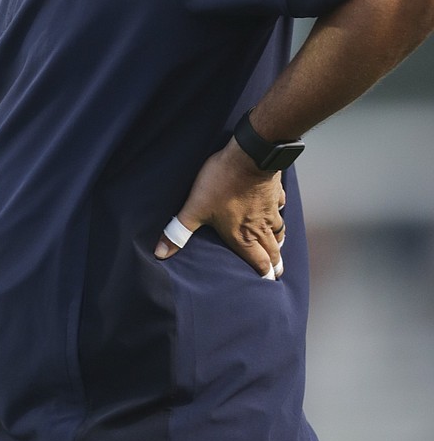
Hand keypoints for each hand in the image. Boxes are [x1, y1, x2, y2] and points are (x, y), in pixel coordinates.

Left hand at [154, 138, 286, 276]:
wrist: (248, 156)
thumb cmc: (221, 183)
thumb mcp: (195, 208)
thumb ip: (178, 231)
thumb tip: (161, 253)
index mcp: (242, 236)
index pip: (257, 263)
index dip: (264, 275)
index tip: (268, 283)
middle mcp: (260, 227)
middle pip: (272, 251)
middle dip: (275, 264)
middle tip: (277, 273)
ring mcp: (270, 209)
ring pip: (279, 231)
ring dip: (279, 241)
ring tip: (278, 246)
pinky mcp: (274, 192)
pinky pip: (280, 206)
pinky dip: (279, 211)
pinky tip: (278, 209)